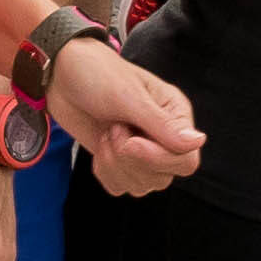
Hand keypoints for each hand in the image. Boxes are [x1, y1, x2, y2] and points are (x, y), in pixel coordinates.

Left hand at [49, 40, 203, 195]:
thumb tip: (198, 142)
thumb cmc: (98, 74)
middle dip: (129, 160)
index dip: (157, 159)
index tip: (130, 142)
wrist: (62, 76)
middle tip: (114, 128)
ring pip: (140, 186)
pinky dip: (104, 171)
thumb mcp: (130, 97)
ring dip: (114, 164)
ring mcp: (142, 152)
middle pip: (162, 178)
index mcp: (176, 116)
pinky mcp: (120, 162)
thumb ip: (163, 125)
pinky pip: (119, 187)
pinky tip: (100, 146)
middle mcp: (164, 137)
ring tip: (107, 133)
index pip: (186, 160)